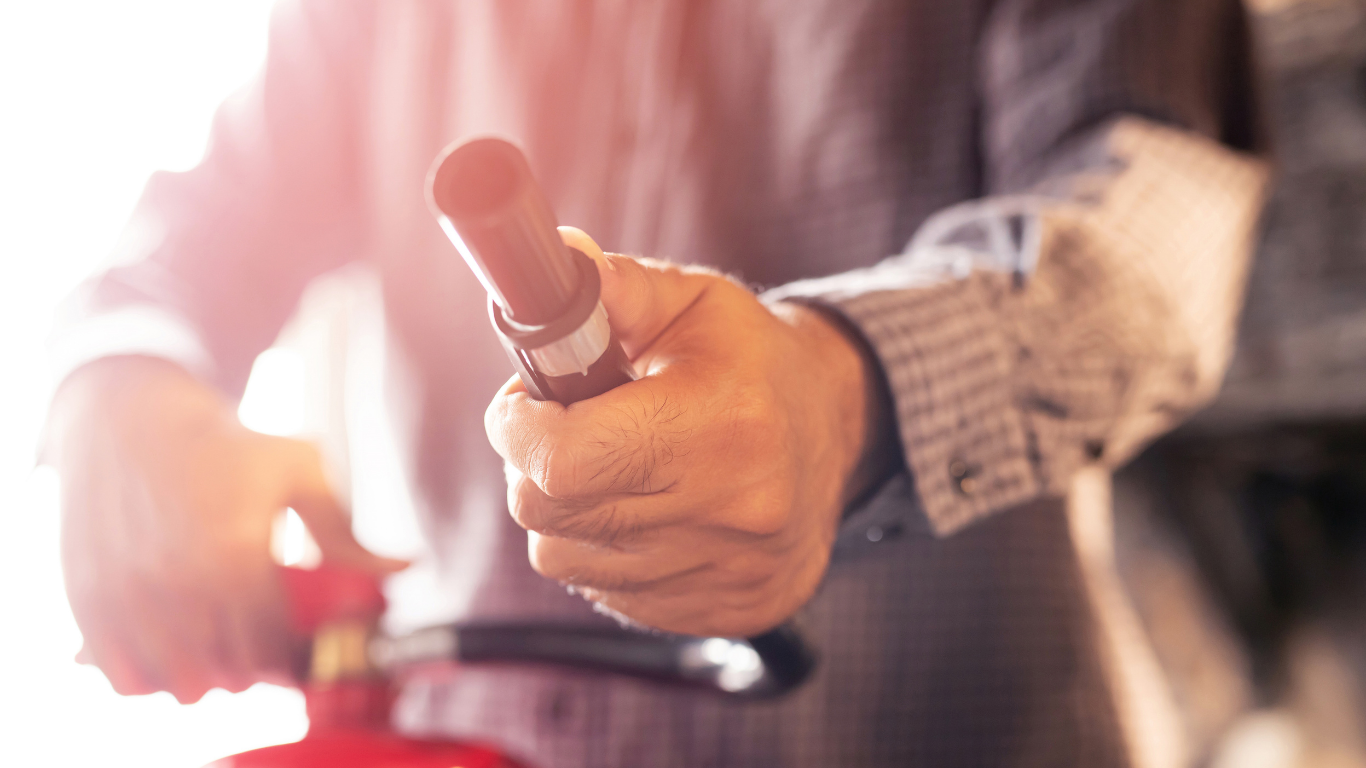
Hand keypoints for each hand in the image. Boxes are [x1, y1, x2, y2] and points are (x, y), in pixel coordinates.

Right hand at [45, 357, 404, 702]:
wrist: (132, 412)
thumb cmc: (226, 441)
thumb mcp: (298, 472)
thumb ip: (347, 534)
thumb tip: (407, 566)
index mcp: (234, 553)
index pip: (271, 648)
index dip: (287, 656)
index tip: (291, 642)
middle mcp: (177, 581)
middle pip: (228, 673)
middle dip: (251, 667)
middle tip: (256, 643)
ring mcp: (127, 595)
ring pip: (176, 683)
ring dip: (203, 676)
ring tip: (215, 647)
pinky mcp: (87, 599)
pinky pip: (120, 675)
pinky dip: (148, 677)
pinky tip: (169, 649)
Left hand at [486, 229, 877, 636]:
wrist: (836, 430)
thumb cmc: (751, 359)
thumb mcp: (694, 301)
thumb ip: (617, 286)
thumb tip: (557, 262)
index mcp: (723, 423)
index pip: (563, 460)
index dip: (517, 429)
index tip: (521, 403)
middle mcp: (732, 510)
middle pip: (550, 515)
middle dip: (532, 466)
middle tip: (565, 426)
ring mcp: (729, 573)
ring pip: (566, 558)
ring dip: (567, 512)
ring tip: (614, 466)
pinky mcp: (728, 613)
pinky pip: (608, 592)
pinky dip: (606, 551)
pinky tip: (646, 510)